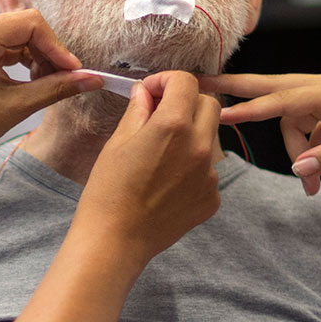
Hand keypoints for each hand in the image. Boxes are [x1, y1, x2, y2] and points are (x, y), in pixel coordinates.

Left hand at [0, 10, 99, 166]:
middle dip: (49, 52)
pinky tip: (33, 81)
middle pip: (27, 26)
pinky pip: (9, 44)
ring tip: (47, 84)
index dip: (57, 47)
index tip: (74, 72)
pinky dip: (26, 60)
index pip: (31, 23)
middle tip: (63, 80)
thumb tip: (92, 79)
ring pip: (20, 35)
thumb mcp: (16, 106)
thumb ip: (56, 88)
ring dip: (39, 57)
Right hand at [80, 71, 221, 258]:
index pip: (185, 82)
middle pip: (209, 105)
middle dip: (186, 102)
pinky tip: (167, 183)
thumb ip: (138, 111)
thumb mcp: (117, 143)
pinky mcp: (212, 198)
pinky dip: (192, 168)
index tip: (152, 91)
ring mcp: (210, 174)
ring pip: (210, 138)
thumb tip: (146, 92)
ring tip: (161, 155)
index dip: (166, 80)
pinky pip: (208, 170)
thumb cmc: (108, 191)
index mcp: (173, 125)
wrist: (115, 241)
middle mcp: (199, 146)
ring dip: (191, 135)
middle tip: (160, 116)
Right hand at [201, 71, 320, 194]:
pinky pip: (310, 123)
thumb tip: (299, 169)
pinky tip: (319, 170)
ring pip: (293, 115)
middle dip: (237, 89)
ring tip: (308, 184)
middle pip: (273, 87)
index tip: (217, 111)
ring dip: (292, 146)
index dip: (249, 109)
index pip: (282, 100)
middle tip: (200, 85)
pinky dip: (309, 146)